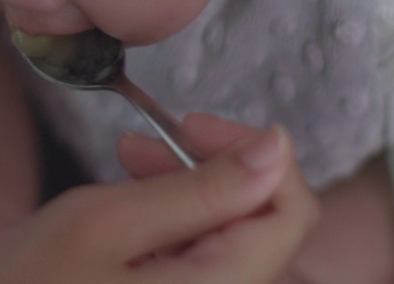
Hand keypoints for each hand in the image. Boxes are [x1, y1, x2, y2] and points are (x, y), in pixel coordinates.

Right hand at [0, 117, 318, 283]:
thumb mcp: (102, 223)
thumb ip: (198, 189)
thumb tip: (276, 149)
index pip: (291, 212)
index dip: (252, 153)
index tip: (189, 123)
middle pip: (263, 229)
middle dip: (212, 170)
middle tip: (141, 142)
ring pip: (229, 247)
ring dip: (189, 196)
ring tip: (126, 166)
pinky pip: (199, 272)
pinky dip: (172, 232)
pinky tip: (125, 216)